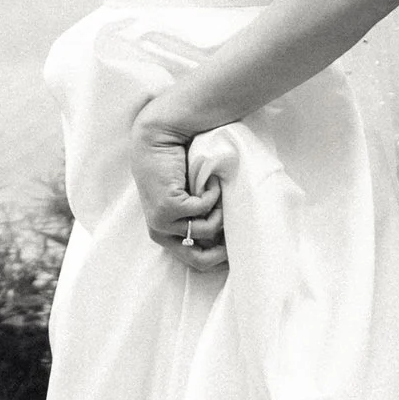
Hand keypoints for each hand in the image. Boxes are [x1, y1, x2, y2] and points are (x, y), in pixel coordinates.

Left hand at [131, 112, 225, 271]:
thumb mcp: (190, 199)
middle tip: (239, 228)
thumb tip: (230, 239)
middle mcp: (159, 232)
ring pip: (207, 231)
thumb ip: (202, 219)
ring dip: (219, 209)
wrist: (160, 137)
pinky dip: (212, 193)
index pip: (195, 262)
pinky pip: (204, 210)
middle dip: (224, 249)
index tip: (237, 247)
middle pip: (199, 260)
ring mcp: (161, 222)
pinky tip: (208, 179)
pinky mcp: (168, 208)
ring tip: (214, 188)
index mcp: (163, 234)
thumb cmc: (178, 166)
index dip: (219, 259)